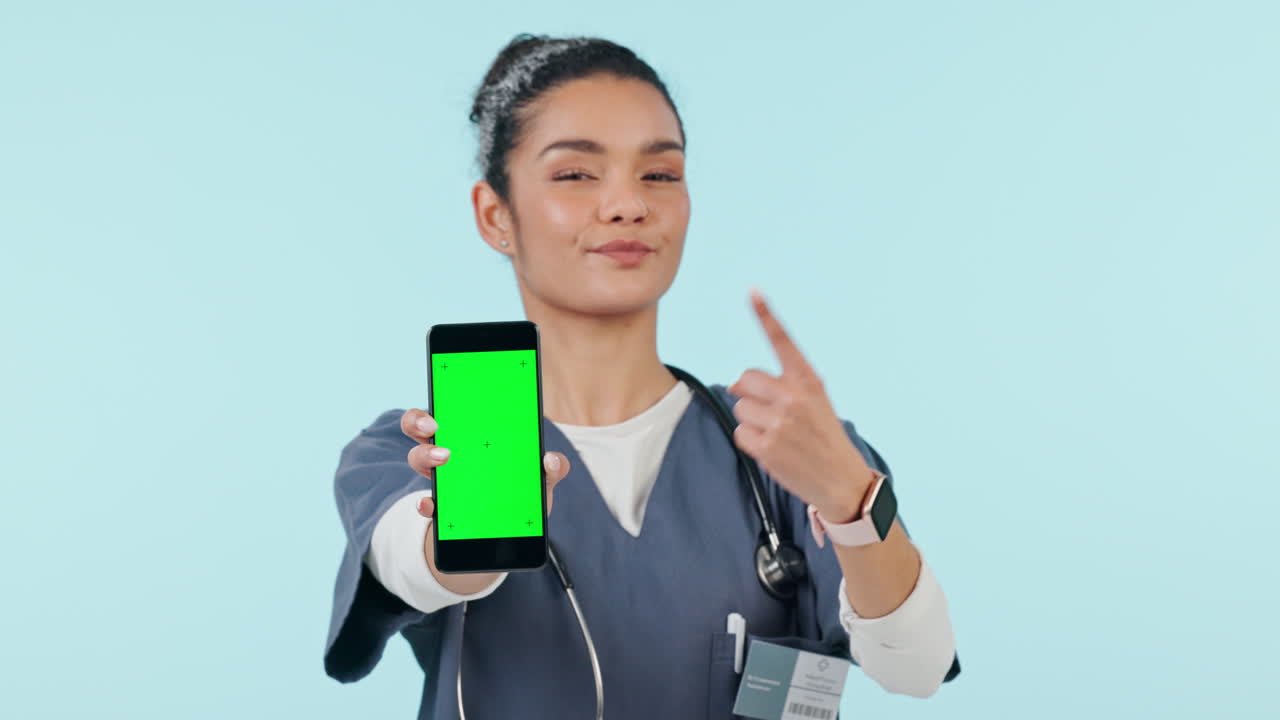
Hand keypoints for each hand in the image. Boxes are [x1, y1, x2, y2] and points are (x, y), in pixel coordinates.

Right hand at [399, 408, 570, 591]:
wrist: (509, 535)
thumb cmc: (522, 495)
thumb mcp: (541, 480)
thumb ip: (553, 467)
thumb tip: (550, 459)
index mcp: (473, 437)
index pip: (448, 409)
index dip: (439, 400)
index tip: (442, 404)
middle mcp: (450, 452)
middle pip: (419, 427)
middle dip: (417, 421)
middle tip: (434, 427)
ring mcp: (442, 480)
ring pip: (418, 458)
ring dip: (424, 455)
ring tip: (442, 459)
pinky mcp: (440, 510)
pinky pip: (425, 504)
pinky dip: (426, 504)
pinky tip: (431, 505)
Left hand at [726, 288, 874, 519]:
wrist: (842, 480)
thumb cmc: (823, 437)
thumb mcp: (815, 402)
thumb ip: (782, 385)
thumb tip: (734, 384)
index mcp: (809, 380)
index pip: (783, 342)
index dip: (765, 315)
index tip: (752, 290)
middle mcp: (794, 396)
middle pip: (744, 380)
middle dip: (749, 395)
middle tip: (769, 412)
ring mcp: (780, 422)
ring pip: (739, 408)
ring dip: (751, 420)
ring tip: (776, 433)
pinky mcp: (768, 446)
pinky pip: (740, 433)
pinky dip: (751, 441)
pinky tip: (772, 448)